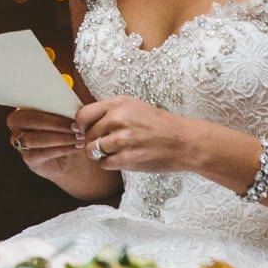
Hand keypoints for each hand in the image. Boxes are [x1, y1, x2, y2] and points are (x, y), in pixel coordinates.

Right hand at [6, 107, 84, 182]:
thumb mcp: (68, 116)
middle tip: (77, 127)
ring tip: (79, 138)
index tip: (73, 112)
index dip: (52, 107)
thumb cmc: (69, 130)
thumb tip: (76, 107)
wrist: (73, 157)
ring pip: (34, 138)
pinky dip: (61, 149)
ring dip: (60, 138)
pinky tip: (76, 147)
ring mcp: (20, 142)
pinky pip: (42, 153)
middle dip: (56, 123)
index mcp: (24, 106)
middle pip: (30, 120)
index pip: (32, 103)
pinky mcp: (28, 158)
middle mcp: (17, 123)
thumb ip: (66, 109)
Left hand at [77, 96, 195, 172]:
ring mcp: (122, 140)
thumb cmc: (160, 125)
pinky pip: (104, 163)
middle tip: (104, 144)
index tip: (87, 131)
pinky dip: (109, 163)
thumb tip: (84, 122)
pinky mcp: (128, 158)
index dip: (82, 126)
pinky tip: (120, 159)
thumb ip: (110, 111)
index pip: (83, 115)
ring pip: (92, 150)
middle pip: (87, 134)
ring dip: (99, 154)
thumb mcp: (134, 107)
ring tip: (113, 151)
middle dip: (92, 141)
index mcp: (118, 103)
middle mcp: (118, 119)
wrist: (185, 142)